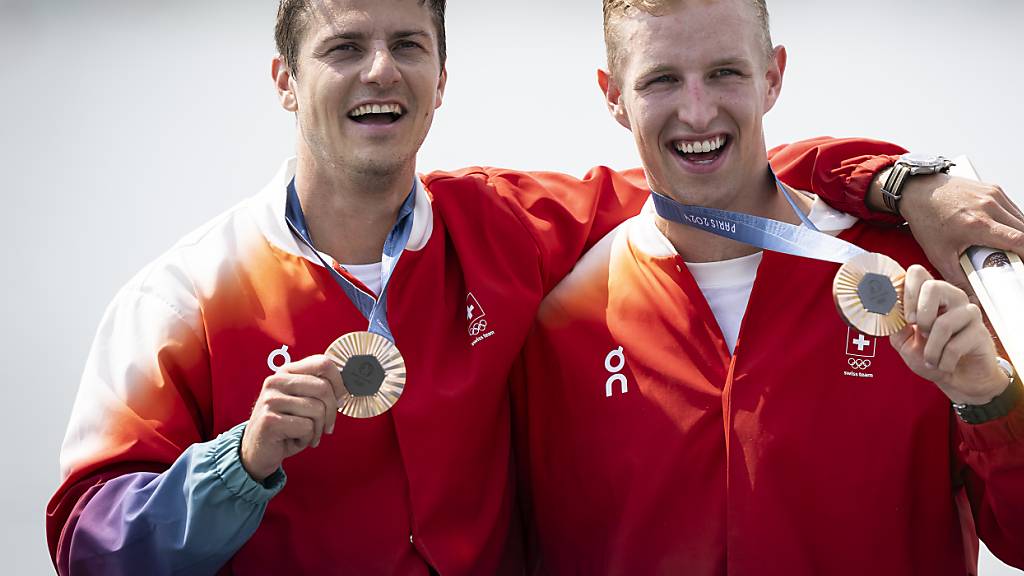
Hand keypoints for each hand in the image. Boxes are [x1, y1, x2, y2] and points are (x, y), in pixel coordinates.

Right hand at [241, 355, 343, 481]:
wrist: (258, 451)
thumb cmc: (286, 426)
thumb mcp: (302, 403)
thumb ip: (319, 391)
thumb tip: (346, 391)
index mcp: (286, 372)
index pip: (323, 363)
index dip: (339, 383)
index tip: (341, 399)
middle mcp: (275, 381)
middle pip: (323, 388)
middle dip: (332, 412)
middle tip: (327, 427)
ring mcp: (270, 400)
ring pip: (317, 410)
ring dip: (318, 429)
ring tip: (307, 434)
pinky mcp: (269, 420)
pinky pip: (306, 427)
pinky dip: (307, 438)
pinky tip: (295, 440)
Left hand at [889, 265, 1008, 404]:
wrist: (957, 379)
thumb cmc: (930, 356)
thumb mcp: (903, 341)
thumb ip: (894, 322)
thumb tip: (884, 306)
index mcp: (930, 296)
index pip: (917, 273)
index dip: (905, 292)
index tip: (905, 316)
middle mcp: (951, 298)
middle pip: (933, 286)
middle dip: (921, 315)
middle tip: (920, 332)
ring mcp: (968, 313)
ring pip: (943, 323)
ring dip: (931, 350)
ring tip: (931, 358)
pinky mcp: (980, 332)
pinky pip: (955, 346)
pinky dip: (943, 362)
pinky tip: (945, 365)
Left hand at [899, 174, 1023, 296]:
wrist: (917, 190)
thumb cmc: (926, 219)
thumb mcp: (938, 255)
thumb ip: (958, 280)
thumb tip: (972, 299)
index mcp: (979, 224)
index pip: (1020, 241)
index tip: (1023, 267)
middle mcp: (990, 206)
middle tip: (1016, 262)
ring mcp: (994, 195)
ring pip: (1022, 219)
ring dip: (1021, 236)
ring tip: (1009, 250)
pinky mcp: (994, 189)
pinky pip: (1013, 209)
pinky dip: (1014, 223)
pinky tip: (1004, 233)